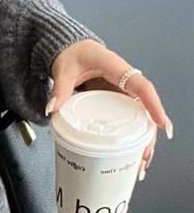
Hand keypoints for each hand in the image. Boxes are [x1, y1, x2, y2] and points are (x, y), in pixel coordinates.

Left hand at [48, 39, 173, 181]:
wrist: (70, 49)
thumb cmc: (72, 54)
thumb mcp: (64, 69)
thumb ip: (59, 89)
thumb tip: (52, 109)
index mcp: (117, 68)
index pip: (141, 87)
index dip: (153, 106)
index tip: (160, 124)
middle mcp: (125, 82)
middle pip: (145, 110)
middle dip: (149, 135)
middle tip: (145, 157)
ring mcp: (122, 93)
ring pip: (140, 118)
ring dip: (143, 140)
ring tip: (141, 164)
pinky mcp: (116, 101)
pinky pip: (129, 119)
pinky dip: (132, 137)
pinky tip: (132, 155)